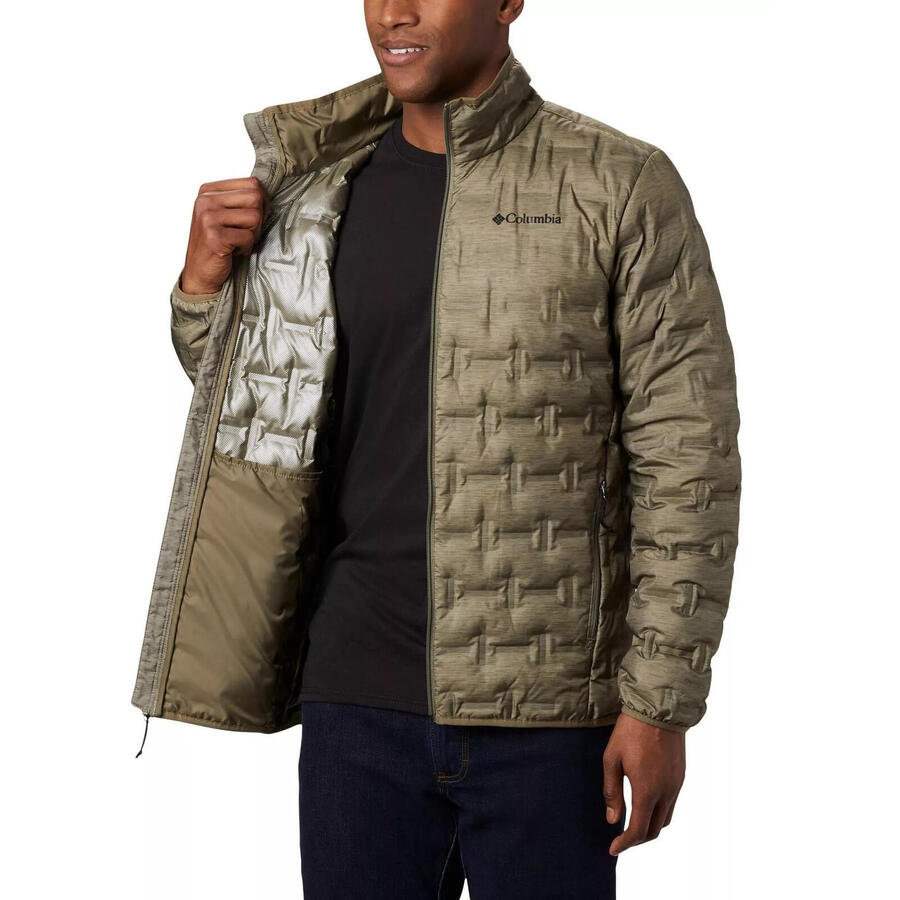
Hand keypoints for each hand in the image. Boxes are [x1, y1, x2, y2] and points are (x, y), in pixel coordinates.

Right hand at [180, 176, 268, 295]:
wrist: (200, 273)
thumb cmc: (217, 244)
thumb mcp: (224, 215)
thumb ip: (240, 200)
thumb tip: (267, 193)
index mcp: (208, 191)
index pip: (252, 183)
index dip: (262, 203)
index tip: (254, 219)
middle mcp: (206, 201)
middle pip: (256, 198)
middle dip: (259, 220)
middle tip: (247, 233)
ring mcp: (208, 217)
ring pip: (255, 217)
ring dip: (253, 235)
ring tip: (238, 242)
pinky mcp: (214, 236)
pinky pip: (248, 236)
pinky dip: (247, 248)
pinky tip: (233, 252)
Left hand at [603, 712, 685, 854]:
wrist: (659, 709)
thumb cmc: (631, 732)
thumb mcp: (612, 759)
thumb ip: (612, 791)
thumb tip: (612, 819)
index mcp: (647, 790)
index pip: (638, 830)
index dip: (625, 843)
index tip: (613, 848)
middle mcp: (666, 792)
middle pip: (654, 830)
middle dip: (637, 839)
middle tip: (621, 838)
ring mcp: (676, 784)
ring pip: (666, 819)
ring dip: (650, 826)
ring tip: (633, 822)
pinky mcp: (680, 776)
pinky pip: (672, 804)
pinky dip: (659, 812)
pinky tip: (646, 803)